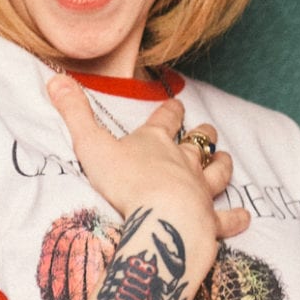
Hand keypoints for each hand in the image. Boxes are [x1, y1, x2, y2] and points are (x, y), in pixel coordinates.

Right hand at [42, 81, 245, 272]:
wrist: (161, 215)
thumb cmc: (125, 180)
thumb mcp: (90, 144)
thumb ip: (74, 114)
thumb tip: (55, 79)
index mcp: (155, 143)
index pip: (166, 120)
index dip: (171, 111)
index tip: (177, 104)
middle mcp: (183, 163)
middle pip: (198, 143)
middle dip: (202, 135)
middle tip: (207, 130)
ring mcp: (199, 190)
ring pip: (217, 173)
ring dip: (222, 166)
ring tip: (226, 160)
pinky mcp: (208, 220)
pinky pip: (226, 219)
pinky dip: (235, 218)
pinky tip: (244, 217)